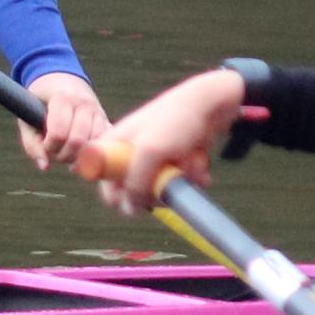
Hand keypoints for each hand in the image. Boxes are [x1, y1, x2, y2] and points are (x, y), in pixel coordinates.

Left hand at [16, 71, 106, 171]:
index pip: (58, 132)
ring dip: (78, 156)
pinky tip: (81, 153)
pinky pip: (104, 142)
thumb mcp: (28, 116)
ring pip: (94, 144)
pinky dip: (94, 152)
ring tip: (66, 152)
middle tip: (55, 153)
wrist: (61, 78)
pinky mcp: (105, 119)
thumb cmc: (40, 100)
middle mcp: (83, 103)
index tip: (44, 145)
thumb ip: (31, 142)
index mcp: (62, 98)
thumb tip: (45, 166)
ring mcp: (97, 110)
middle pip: (77, 141)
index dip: (49, 146)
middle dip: (63, 155)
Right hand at [83, 67, 254, 214]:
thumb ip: (135, 183)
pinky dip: (190, 177)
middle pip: (133, 193)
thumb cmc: (175, 121)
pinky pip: (176, 182)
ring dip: (178, 182)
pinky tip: (199, 164)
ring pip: (159, 190)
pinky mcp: (171, 162)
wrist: (210, 104)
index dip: (120, 197)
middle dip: (156, 190)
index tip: (141, 196)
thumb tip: (131, 209)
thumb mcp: (150, 151)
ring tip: (190, 164)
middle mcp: (127, 154)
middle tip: (169, 181)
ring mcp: (150, 159)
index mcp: (111, 146)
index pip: (104, 184)